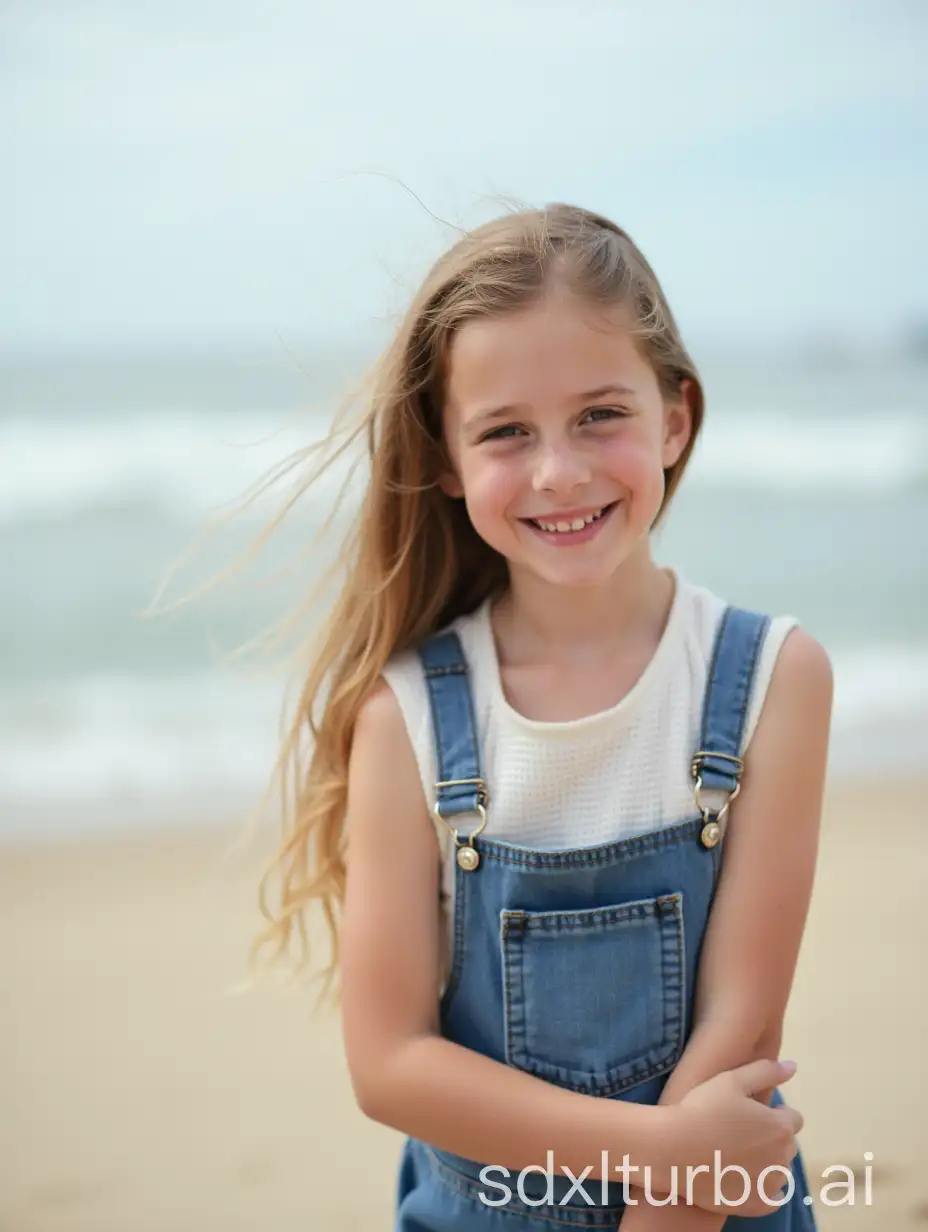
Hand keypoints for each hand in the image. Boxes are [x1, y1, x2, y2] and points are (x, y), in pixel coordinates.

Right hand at [661, 1058, 802, 1217]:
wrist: (673, 1150)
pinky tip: (742, 1178)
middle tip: (740, 1132)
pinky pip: (772, 1197)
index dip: (773, 1114)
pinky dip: (762, 1188)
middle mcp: (782, 1158)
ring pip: (780, 1171)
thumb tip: (793, 1067)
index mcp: (779, 1127)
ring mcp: (770, 1185)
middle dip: (771, 1137)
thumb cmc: (701, 1110)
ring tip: (737, 1154)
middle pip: (787, 1145)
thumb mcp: (730, 1080)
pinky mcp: (757, 1205)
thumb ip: (765, 1071)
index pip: (793, 1119)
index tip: (750, 1115)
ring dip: (767, 1162)